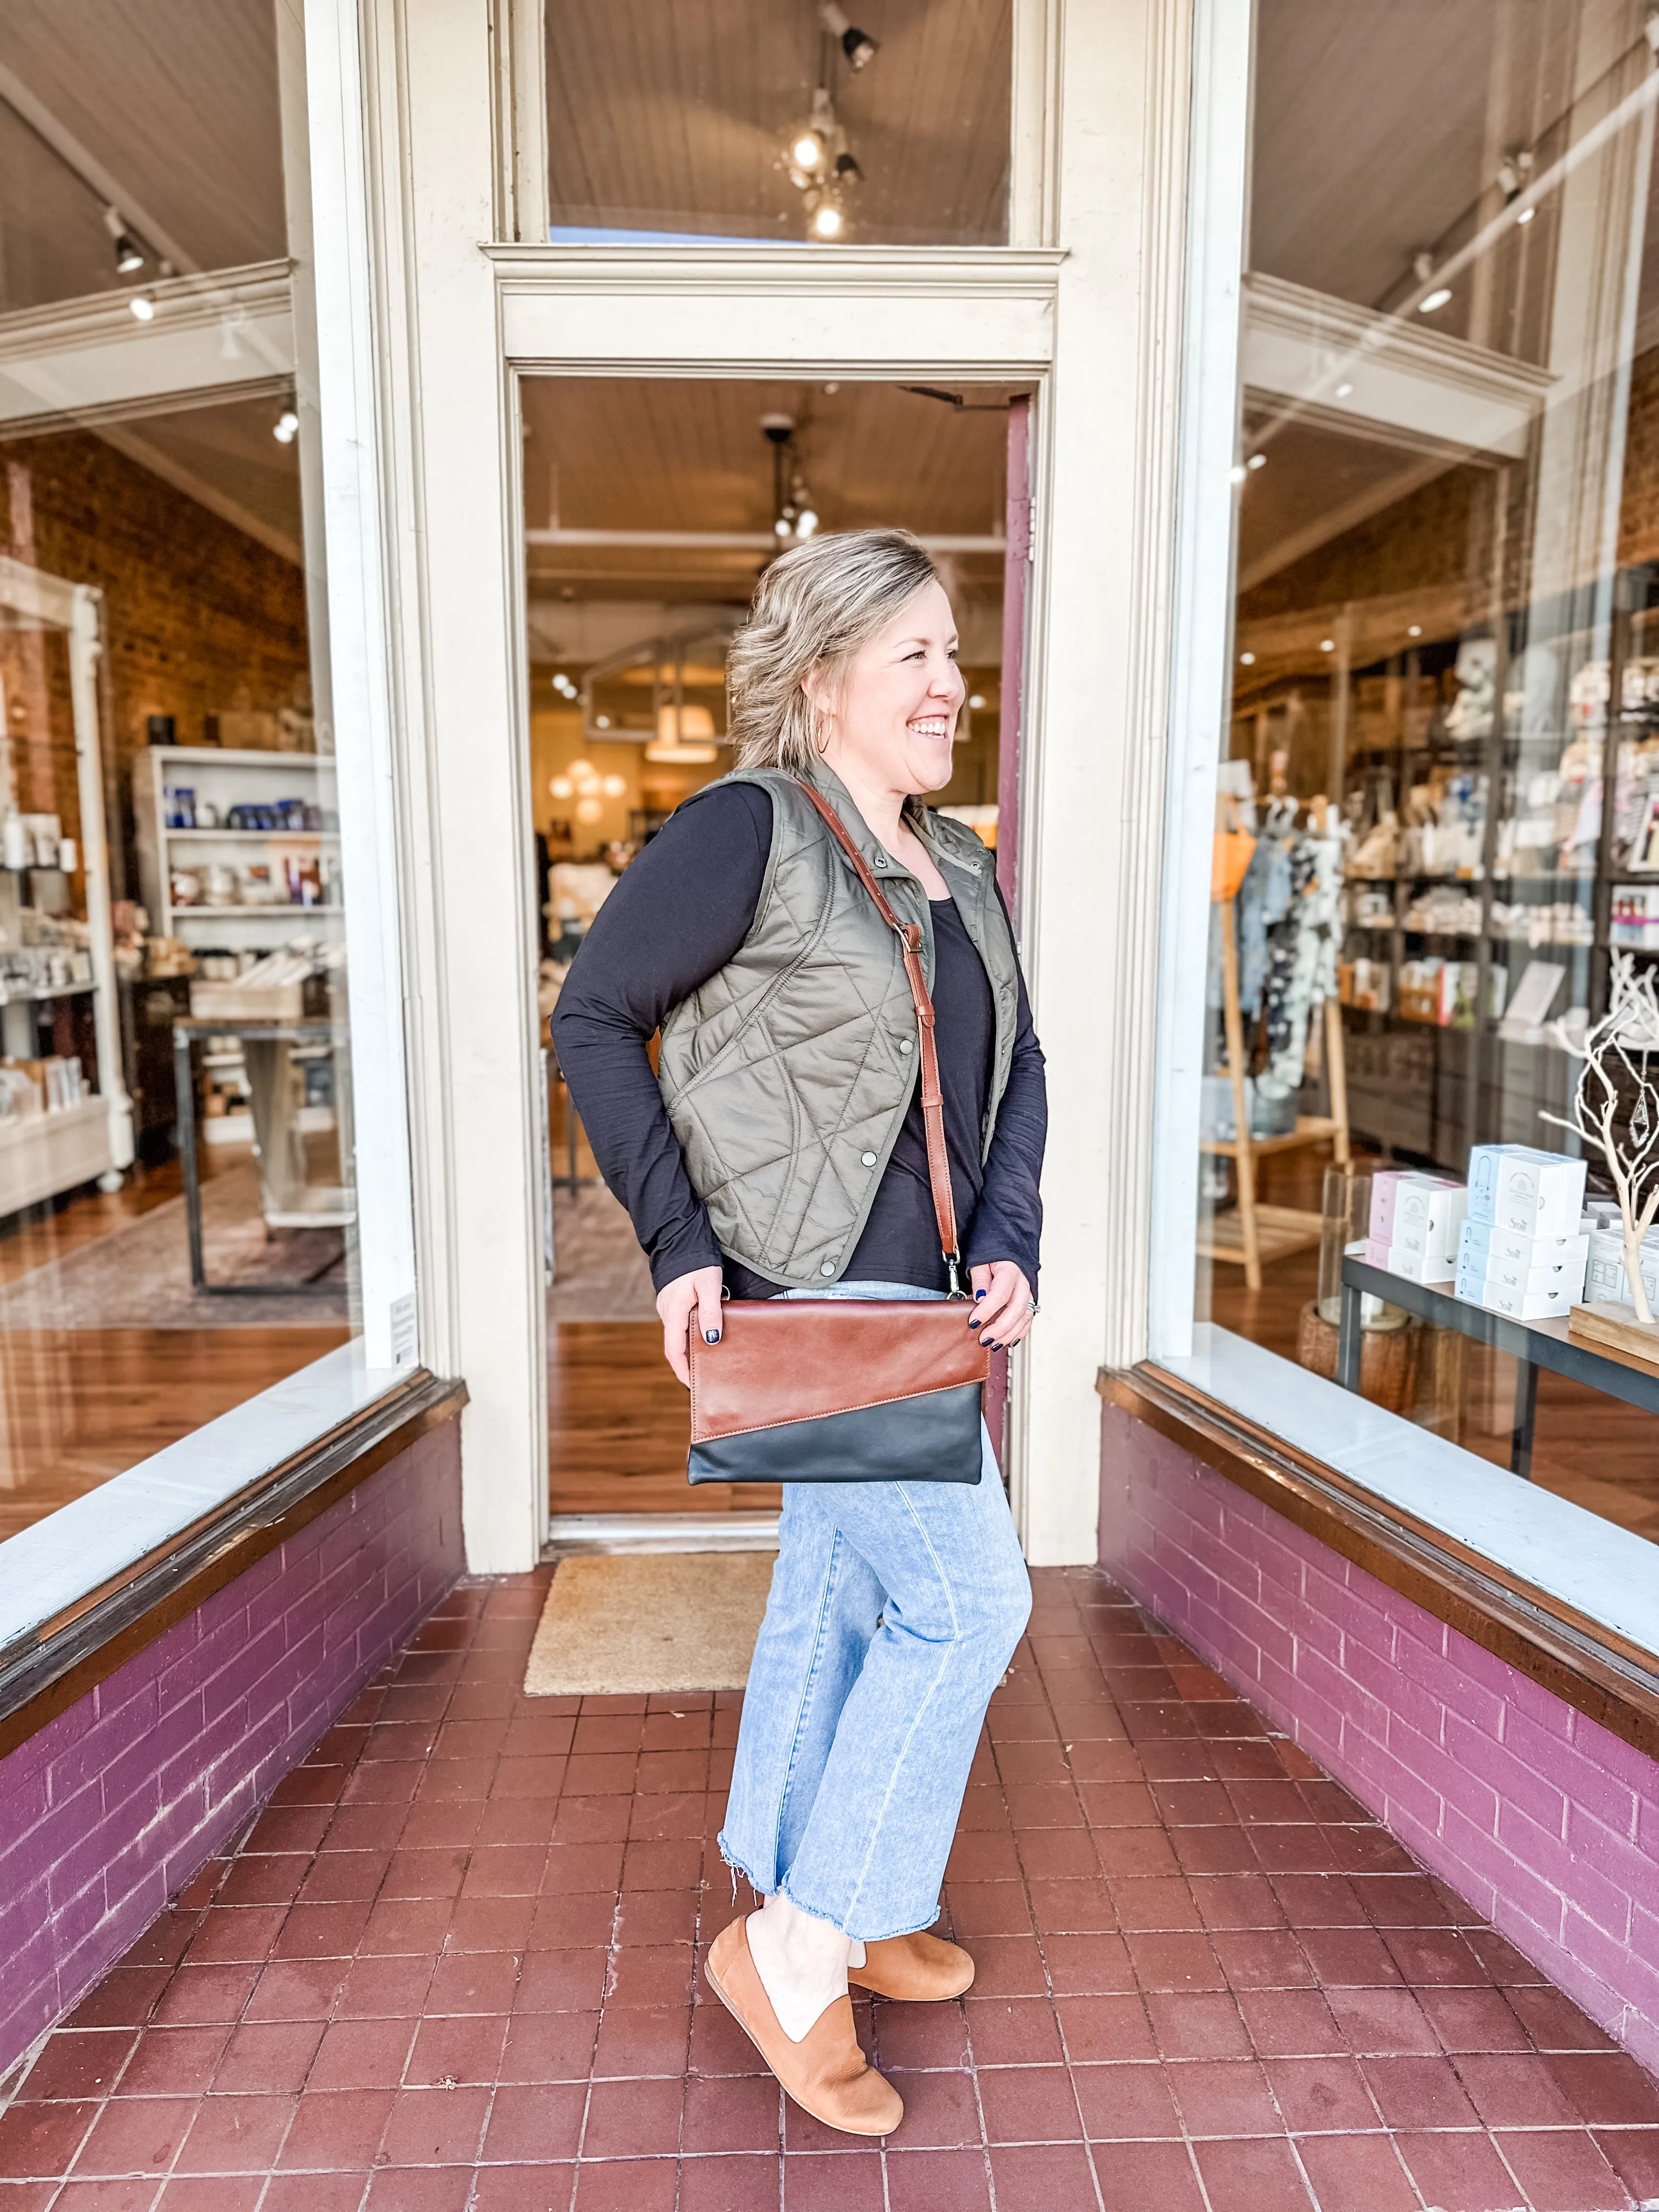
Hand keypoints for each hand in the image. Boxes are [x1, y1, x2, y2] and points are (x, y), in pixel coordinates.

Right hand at [656, 1264, 725, 1386]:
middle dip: (688, 1364)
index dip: (683, 1371)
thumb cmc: (697, 1261)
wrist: (680, 1239)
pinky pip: (680, 1325)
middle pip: (675, 1347)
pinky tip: (706, 1337)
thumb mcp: (708, 1285)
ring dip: (690, 1350)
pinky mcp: (674, 1301)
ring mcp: (669, 1307)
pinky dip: (690, 1336)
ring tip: (709, 1361)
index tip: (694, 1386)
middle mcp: (667, 1313)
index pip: (675, 1351)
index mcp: (674, 1313)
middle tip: (706, 1378)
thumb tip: (712, 1340)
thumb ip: (710, 1312)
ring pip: (678, 1336)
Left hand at [968, 1261, 1036, 1350]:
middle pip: (1016, 1310)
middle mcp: (1022, 1285)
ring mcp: (1028, 1296)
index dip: (987, 1311)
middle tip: (984, 1338)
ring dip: (1008, 1334)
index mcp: (1010, 1272)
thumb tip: (980, 1297)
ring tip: (993, 1343)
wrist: (1006, 1258)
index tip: (973, 1322)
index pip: (1000, 1294)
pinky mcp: (1028, 1304)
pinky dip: (1017, 1334)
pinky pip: (1027, 1322)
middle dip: (999, 1328)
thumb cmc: (992, 1261)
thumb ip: (980, 1280)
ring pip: (1024, 1319)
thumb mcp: (980, 1265)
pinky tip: (1005, 1340)